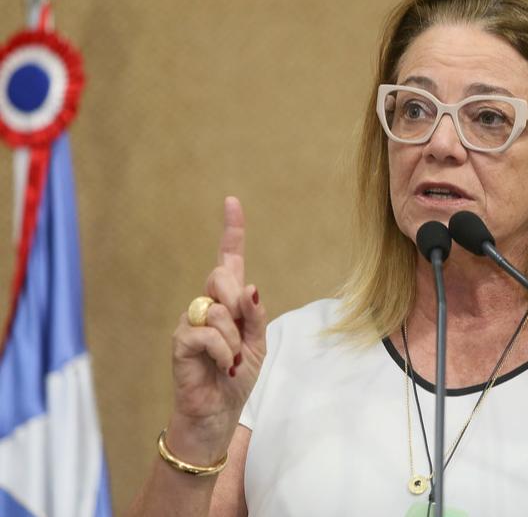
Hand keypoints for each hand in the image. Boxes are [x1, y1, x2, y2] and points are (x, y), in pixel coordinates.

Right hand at [166, 196, 266, 460]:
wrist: (218, 414)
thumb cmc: (236, 377)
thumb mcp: (257, 345)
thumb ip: (255, 316)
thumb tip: (250, 288)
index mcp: (228, 302)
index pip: (228, 260)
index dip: (231, 231)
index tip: (232, 202)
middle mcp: (206, 305)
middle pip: (222, 278)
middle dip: (240, 305)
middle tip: (241, 340)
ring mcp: (190, 321)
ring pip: (218, 309)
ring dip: (234, 341)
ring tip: (230, 362)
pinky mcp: (180, 341)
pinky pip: (206, 332)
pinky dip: (222, 351)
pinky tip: (222, 368)